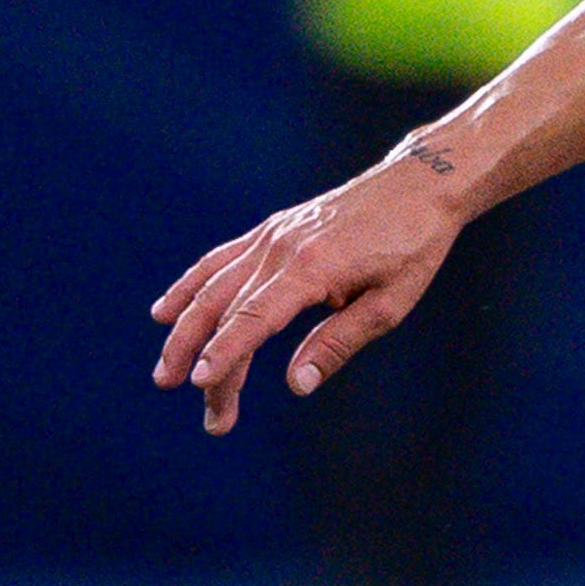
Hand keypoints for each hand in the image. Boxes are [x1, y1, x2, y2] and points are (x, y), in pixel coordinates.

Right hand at [148, 163, 465, 432]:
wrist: (419, 184)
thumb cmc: (413, 246)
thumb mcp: (390, 304)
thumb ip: (338, 343)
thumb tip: (296, 385)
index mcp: (312, 268)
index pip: (253, 318)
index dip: (224, 352)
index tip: (198, 382)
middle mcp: (281, 249)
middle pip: (225, 309)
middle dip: (199, 356)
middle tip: (189, 401)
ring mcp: (272, 236)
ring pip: (212, 285)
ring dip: (182, 329)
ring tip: (165, 369)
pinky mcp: (272, 230)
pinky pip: (219, 260)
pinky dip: (189, 286)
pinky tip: (167, 311)